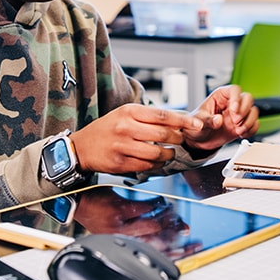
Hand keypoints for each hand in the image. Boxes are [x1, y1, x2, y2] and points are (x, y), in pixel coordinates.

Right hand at [71, 104, 201, 173]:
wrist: (82, 147)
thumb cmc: (108, 128)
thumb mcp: (125, 114)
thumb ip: (149, 117)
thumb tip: (178, 120)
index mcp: (129, 112)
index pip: (163, 115)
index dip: (183, 121)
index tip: (197, 124)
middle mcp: (126, 128)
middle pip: (163, 135)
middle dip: (177, 139)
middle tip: (181, 140)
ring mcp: (122, 147)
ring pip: (157, 153)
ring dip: (169, 155)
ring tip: (169, 152)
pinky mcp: (120, 163)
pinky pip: (147, 167)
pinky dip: (157, 166)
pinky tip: (157, 162)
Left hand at [183, 85, 258, 151]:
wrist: (198, 140)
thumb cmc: (195, 126)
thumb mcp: (197, 122)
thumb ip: (208, 121)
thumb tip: (218, 120)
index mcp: (220, 96)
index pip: (234, 90)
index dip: (236, 98)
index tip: (233, 110)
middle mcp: (231, 103)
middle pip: (248, 98)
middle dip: (244, 111)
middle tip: (235, 121)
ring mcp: (238, 114)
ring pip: (253, 111)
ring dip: (249, 122)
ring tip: (238, 130)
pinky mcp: (242, 125)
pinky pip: (254, 124)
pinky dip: (251, 130)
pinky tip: (241, 134)